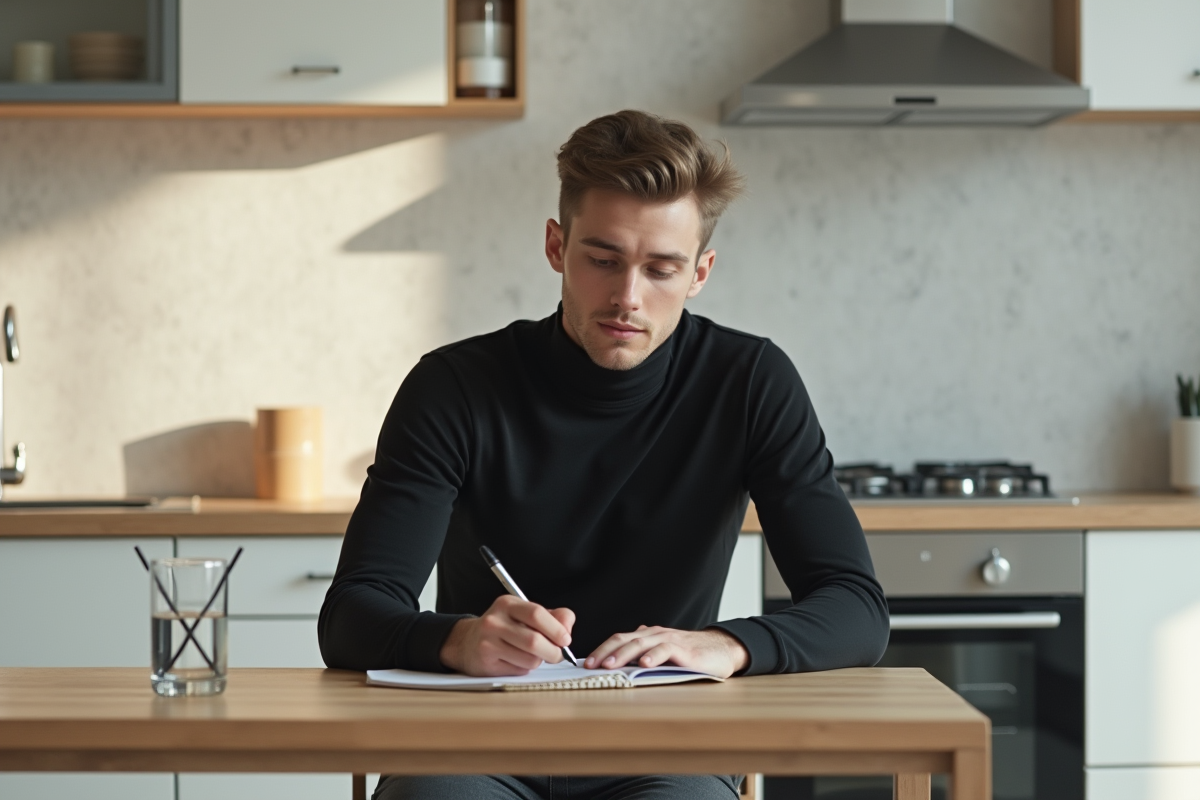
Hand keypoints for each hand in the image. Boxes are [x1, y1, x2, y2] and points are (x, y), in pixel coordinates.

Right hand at [439, 595, 574, 676]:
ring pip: (529, 659)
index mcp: (508, 604)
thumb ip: (553, 617)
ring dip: (538, 661)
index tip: (566, 639)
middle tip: (557, 654)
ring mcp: (488, 642)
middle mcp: (495, 621)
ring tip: (532, 656)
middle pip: (534, 640)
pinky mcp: (486, 662)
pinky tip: (516, 661)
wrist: (467, 642)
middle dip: (553, 651)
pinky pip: (519, 670)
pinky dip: (525, 668)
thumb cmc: (504, 628)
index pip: (537, 614)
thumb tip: (567, 630)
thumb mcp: (525, 614)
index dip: (556, 629)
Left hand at [584, 626, 748, 678]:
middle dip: (605, 652)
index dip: (601, 650)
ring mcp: (669, 640)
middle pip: (624, 639)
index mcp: (647, 636)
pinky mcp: (684, 650)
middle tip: (591, 665)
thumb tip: (623, 655)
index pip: (618, 639)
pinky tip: (644, 664)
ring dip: (623, 654)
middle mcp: (655, 635)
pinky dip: (654, 657)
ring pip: (641, 644)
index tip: (586, 664)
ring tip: (610, 665)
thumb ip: (645, 652)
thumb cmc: (691, 653)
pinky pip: (666, 650)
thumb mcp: (663, 653)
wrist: (722, 649)